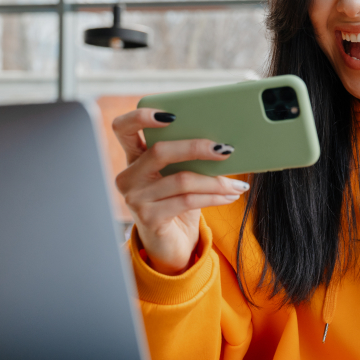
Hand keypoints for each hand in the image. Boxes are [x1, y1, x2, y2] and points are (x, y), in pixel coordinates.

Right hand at [112, 108, 248, 274]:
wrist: (171, 245)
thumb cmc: (177, 204)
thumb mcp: (179, 176)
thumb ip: (187, 158)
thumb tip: (221, 141)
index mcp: (133, 158)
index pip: (123, 128)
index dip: (140, 116)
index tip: (171, 115)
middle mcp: (129, 176)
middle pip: (160, 151)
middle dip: (196, 147)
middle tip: (225, 149)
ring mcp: (136, 198)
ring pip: (181, 179)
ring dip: (216, 180)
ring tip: (236, 183)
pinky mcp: (149, 217)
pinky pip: (188, 200)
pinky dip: (214, 196)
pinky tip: (229, 195)